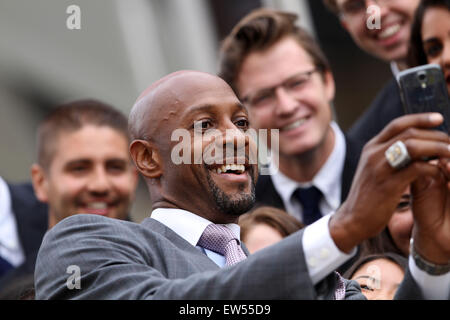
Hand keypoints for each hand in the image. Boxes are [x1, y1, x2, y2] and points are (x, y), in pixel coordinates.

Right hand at [330, 113, 449, 252]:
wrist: (353, 219)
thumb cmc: (368, 196)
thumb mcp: (374, 170)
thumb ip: (388, 156)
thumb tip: (412, 146)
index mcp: (371, 148)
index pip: (398, 124)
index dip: (420, 119)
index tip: (439, 118)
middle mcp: (374, 153)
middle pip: (409, 133)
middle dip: (435, 135)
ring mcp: (380, 168)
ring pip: (414, 146)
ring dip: (437, 148)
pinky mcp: (388, 185)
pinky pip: (417, 169)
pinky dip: (433, 168)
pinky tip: (440, 174)